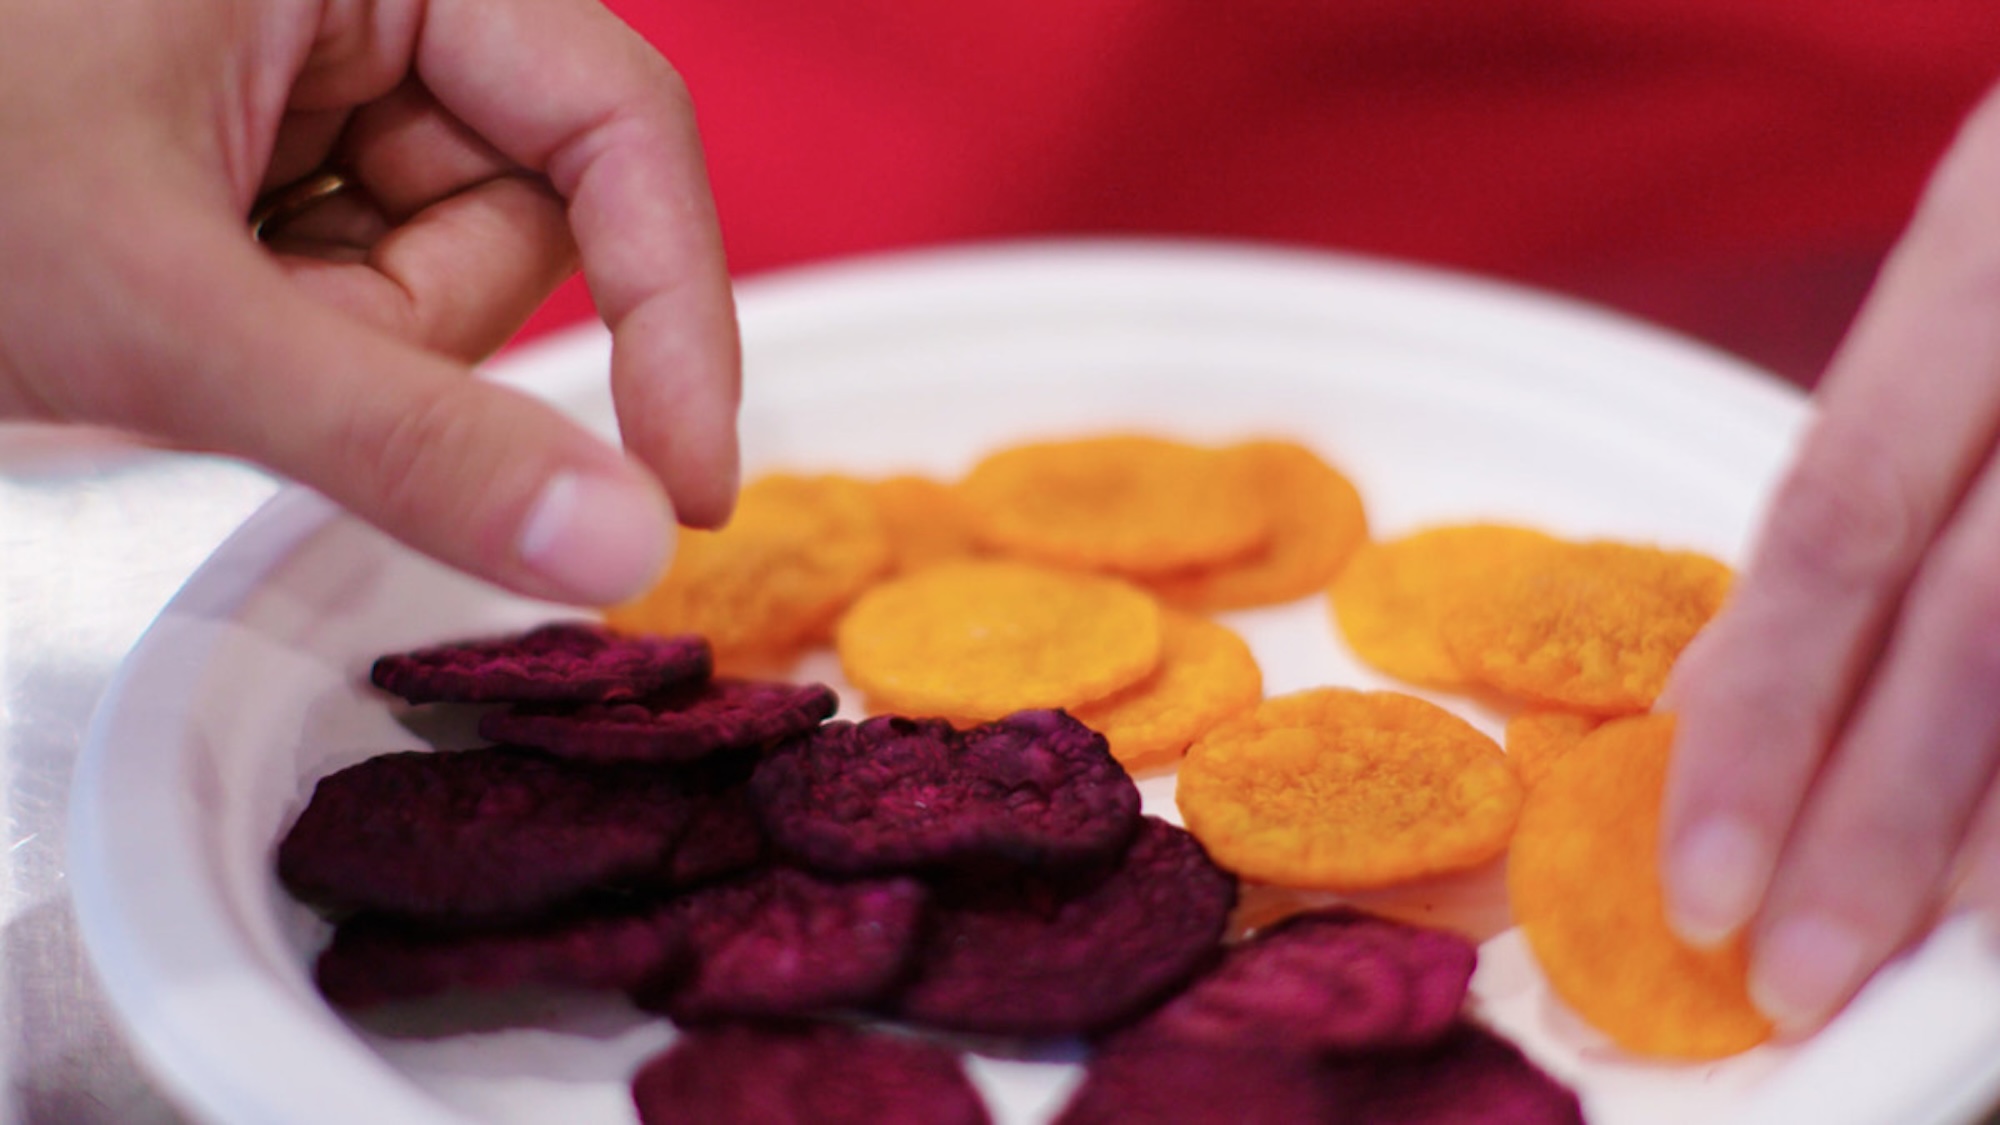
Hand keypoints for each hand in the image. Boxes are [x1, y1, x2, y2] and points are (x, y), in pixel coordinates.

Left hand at [0, 0, 738, 604]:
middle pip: (523, 215)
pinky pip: (359, 286)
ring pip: (438, 272)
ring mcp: (318, 72)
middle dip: (399, 321)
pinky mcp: (268, 149)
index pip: (622, 125)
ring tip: (158, 298)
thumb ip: (405, 433)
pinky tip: (154, 289)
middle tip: (230, 328)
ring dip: (322, 337)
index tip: (681, 486)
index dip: (678, 311)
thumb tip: (618, 541)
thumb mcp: (156, 302)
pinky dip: (278, 331)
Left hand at [1661, 81, 1999, 1032]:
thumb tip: (1716, 696)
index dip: (1764, 717)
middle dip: (1874, 827)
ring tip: (1911, 955)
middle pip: (1974, 630)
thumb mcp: (1969, 289)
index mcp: (1988, 243)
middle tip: (1790, 973)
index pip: (1835, 521)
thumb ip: (1870, 482)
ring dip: (1993, 841)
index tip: (1697, 879)